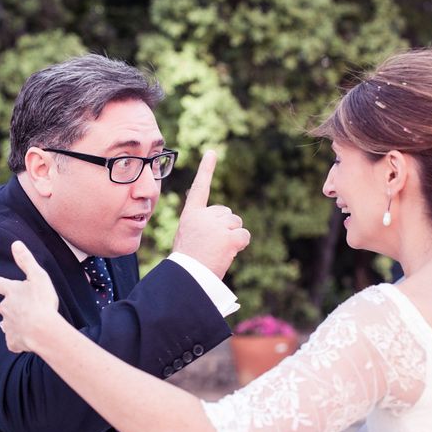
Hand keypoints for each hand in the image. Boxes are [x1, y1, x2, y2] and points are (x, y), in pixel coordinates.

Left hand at [0, 241, 59, 352]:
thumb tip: (15, 244)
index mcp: (11, 291)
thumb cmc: (42, 301)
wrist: (42, 330)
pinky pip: (13, 340)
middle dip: (12, 304)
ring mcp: (7, 326)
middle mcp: (5, 308)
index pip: (0, 284)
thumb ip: (26, 260)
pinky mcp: (12, 341)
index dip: (0, 283)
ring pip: (7, 322)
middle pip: (4, 304)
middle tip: (24, 305)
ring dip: (15, 321)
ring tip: (27, 322)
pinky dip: (18, 338)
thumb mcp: (38, 276)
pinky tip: (27, 338)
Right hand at [172, 151, 249, 277]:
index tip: (212, 152)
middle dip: (226, 228)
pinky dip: (240, 245)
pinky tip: (227, 253)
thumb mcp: (189, 236)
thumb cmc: (187, 262)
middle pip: (227, 214)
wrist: (186, 278)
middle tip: (212, 245)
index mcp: (190, 214)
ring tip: (217, 251)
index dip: (206, 169)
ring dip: (232, 237)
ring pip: (237, 224)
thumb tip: (230, 222)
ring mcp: (216, 226)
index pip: (200, 188)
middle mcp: (204, 215)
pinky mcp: (229, 237)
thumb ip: (204, 224)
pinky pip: (244, 236)